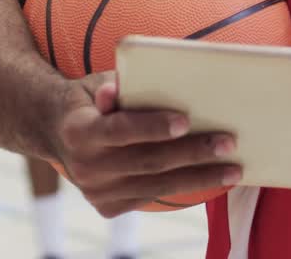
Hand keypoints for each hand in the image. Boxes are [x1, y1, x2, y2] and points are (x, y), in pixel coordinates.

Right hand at [52, 71, 241, 217]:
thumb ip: (113, 87)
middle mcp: (84, 167)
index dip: (152, 126)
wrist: (57, 132)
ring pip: (156, 186)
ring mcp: (95, 192)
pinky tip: (211, 180)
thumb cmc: (92, 99)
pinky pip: (151, 197)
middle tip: (228, 143)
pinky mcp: (107, 206)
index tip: (185, 120)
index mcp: (79, 130)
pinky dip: (183, 189)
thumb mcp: (96, 84)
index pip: (120, 129)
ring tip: (233, 169)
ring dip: (199, 177)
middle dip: (192, 153)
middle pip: (147, 161)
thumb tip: (119, 89)